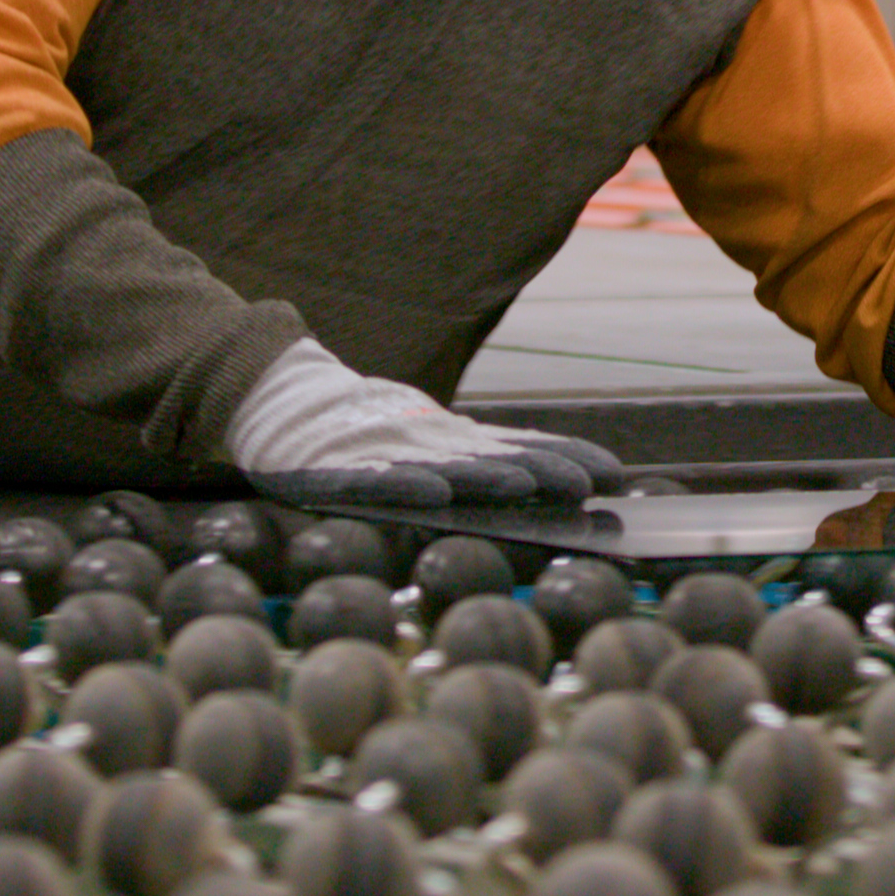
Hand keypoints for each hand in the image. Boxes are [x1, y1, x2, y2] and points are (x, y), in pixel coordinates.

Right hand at [224, 340, 629, 508]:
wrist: (280, 399)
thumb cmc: (366, 430)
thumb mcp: (431, 436)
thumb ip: (484, 456)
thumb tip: (561, 480)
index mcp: (450, 437)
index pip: (520, 444)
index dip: (565, 455)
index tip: (614, 473)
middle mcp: (423, 441)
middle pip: (491, 456)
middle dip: (540, 470)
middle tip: (586, 487)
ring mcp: (381, 453)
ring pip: (440, 466)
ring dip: (484, 478)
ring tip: (523, 486)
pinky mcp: (337, 470)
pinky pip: (373, 481)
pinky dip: (404, 486)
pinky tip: (435, 495)